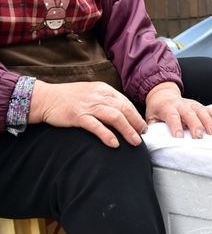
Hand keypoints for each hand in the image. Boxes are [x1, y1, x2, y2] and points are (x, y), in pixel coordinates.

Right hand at [29, 80, 147, 147]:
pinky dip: (107, 135)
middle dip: (136, 123)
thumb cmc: (70, 97)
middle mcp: (99, 96)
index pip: (126, 103)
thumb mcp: (92, 93)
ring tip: (135, 142)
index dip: (136, 115)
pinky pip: (96, 126)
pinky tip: (115, 144)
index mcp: (104, 90)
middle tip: (143, 135)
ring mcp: (89, 106)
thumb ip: (106, 100)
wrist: (46, 98)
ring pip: (115, 117)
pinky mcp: (78, 116)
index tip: (142, 126)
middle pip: (124, 110)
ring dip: (127, 130)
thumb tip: (123, 114)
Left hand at [144, 82, 211, 138]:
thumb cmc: (157, 108)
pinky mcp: (200, 106)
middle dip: (195, 125)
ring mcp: (192, 104)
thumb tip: (151, 137)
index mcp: (168, 107)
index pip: (172, 116)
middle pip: (190, 114)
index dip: (175, 126)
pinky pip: (210, 111)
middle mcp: (182, 105)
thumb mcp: (150, 116)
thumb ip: (152, 127)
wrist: (163, 94)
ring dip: (209, 122)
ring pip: (202, 111)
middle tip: (199, 136)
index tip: (178, 137)